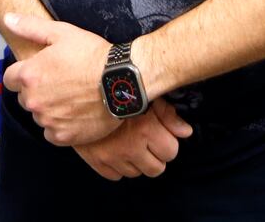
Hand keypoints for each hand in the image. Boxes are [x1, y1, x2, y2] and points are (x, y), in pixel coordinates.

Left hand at [1, 12, 117, 146]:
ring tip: (71, 97)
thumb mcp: (61, 33)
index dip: (24, 74)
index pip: (10, 79)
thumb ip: (30, 27)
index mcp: (29, 75)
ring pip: (39, 115)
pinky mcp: (63, 136)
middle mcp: (34, 101)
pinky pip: (51, 133)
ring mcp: (48, 120)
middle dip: (37, 90)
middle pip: (25, 98)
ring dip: (49, 108)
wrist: (121, 80)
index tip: (39, 72)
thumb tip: (8, 18)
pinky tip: (75, 114)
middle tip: (60, 82)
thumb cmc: (92, 55)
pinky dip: (60, 126)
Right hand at [74, 100, 193, 179]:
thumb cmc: (115, 88)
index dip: (167, 143)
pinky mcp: (96, 161)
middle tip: (146, 141)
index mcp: (145, 129)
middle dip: (154, 156)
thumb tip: (185, 132)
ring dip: (135, 161)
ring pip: (136, 173)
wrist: (79, 89)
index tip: (160, 135)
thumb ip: (168, 114)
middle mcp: (130, 146)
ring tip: (128, 142)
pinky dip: (116, 165)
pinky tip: (114, 148)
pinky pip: (114, 175)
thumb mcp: (146, 95)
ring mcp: (112, 156)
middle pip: (156, 169)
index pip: (170, 152)